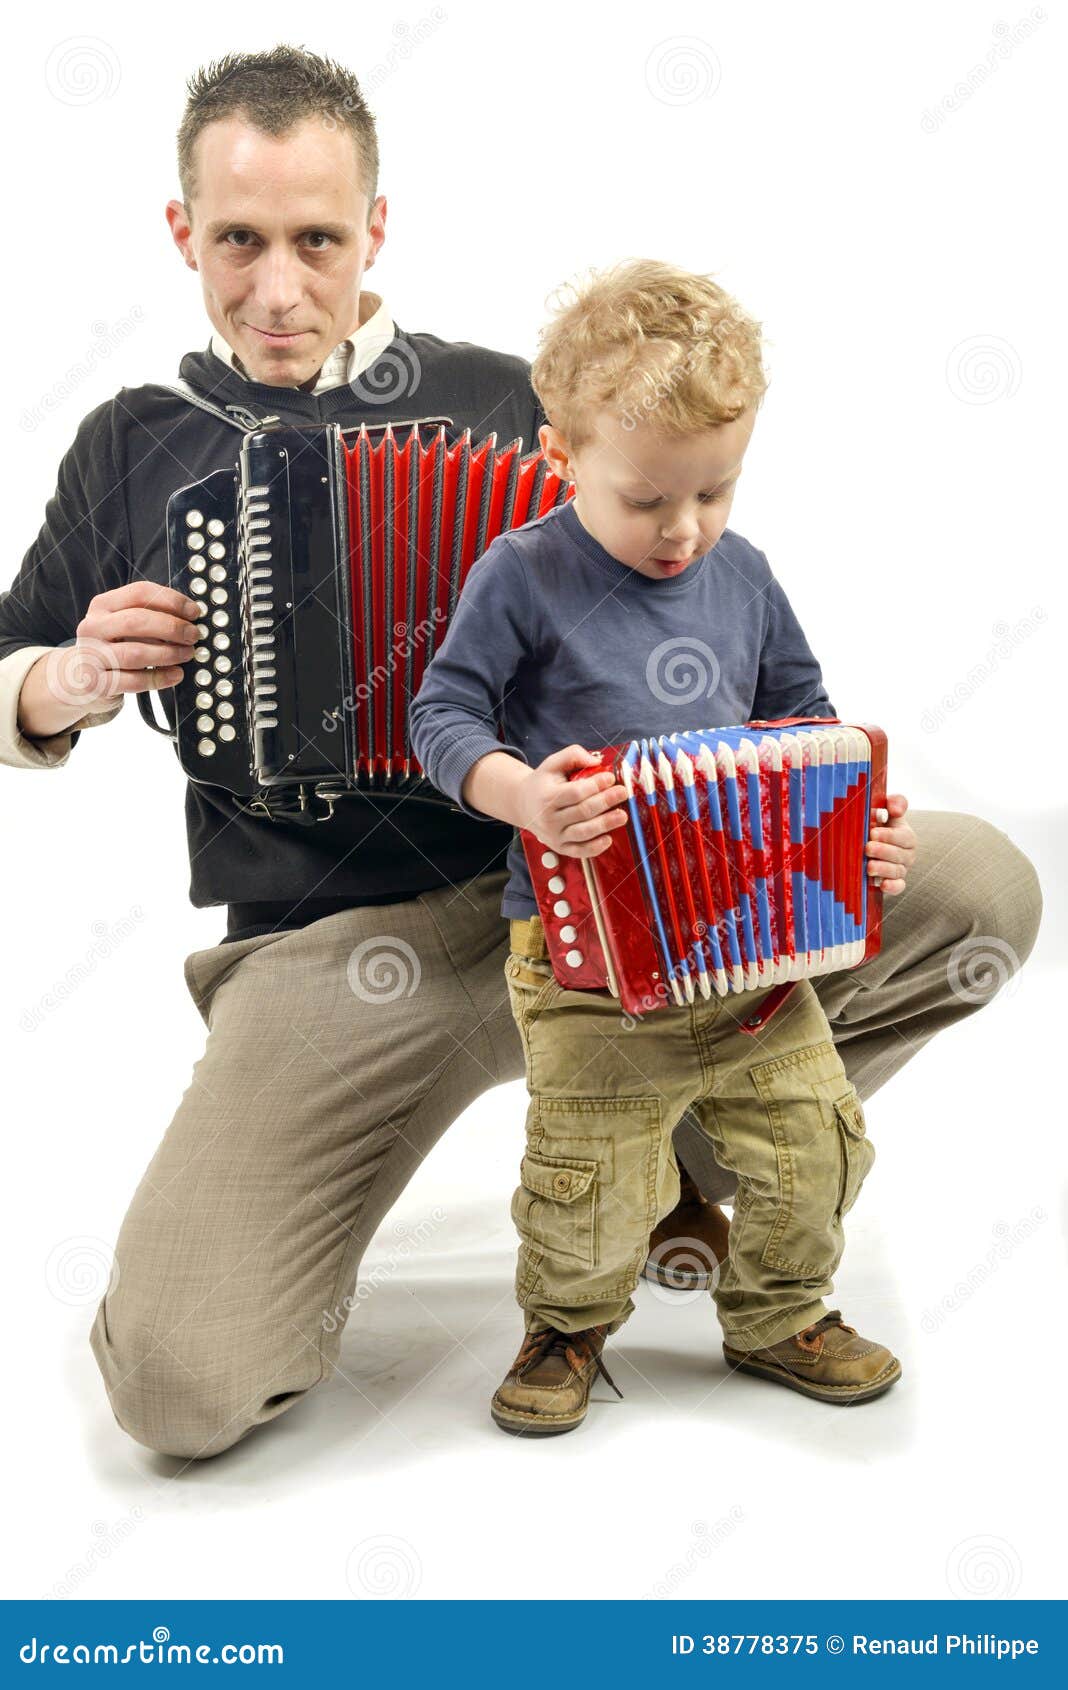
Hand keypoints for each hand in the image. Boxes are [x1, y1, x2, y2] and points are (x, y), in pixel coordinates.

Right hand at [69, 581, 201, 708]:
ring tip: (188, 654)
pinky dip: (160, 678)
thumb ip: (149, 615)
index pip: (139, 593)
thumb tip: (189, 616)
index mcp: (102, 605)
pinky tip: (177, 674)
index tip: (194, 612)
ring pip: (135, 653)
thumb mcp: (122, 623)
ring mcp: (91, 656)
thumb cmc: (113, 646)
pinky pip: (133, 681)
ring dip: (168, 653)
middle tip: (193, 635)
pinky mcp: (96, 683)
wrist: (80, 678)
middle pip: (136, 621)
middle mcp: (92, 627)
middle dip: (171, 627)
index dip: (171, 600)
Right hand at [515, 744, 628, 858]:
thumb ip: (573, 755)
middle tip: (622, 793)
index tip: (610, 778)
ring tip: (622, 815)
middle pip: (583, 812)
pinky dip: (595, 848)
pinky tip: (608, 839)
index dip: (596, 785)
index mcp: (547, 796)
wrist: (524, 805)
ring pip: (583, 832)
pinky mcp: (560, 847)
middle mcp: (549, 819)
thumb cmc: (543, 783)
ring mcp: (554, 835)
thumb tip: (596, 762)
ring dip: (606, 824)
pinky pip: (579, 851)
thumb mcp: (553, 763)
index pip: (575, 792)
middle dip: (606, 802)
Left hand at [866, 792, 916, 894]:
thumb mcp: (886, 810)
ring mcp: (900, 870)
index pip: (903, 837)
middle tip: (868, 848)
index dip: (889, 836)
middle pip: (899, 855)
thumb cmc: (878, 825)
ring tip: (869, 867)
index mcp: (906, 836)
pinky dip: (892, 887)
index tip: (872, 833)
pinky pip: (898, 887)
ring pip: (897, 871)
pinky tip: (882, 885)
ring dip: (884, 869)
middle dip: (883, 852)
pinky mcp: (893, 883)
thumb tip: (895, 809)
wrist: (869, 843)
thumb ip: (895, 803)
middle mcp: (906, 854)